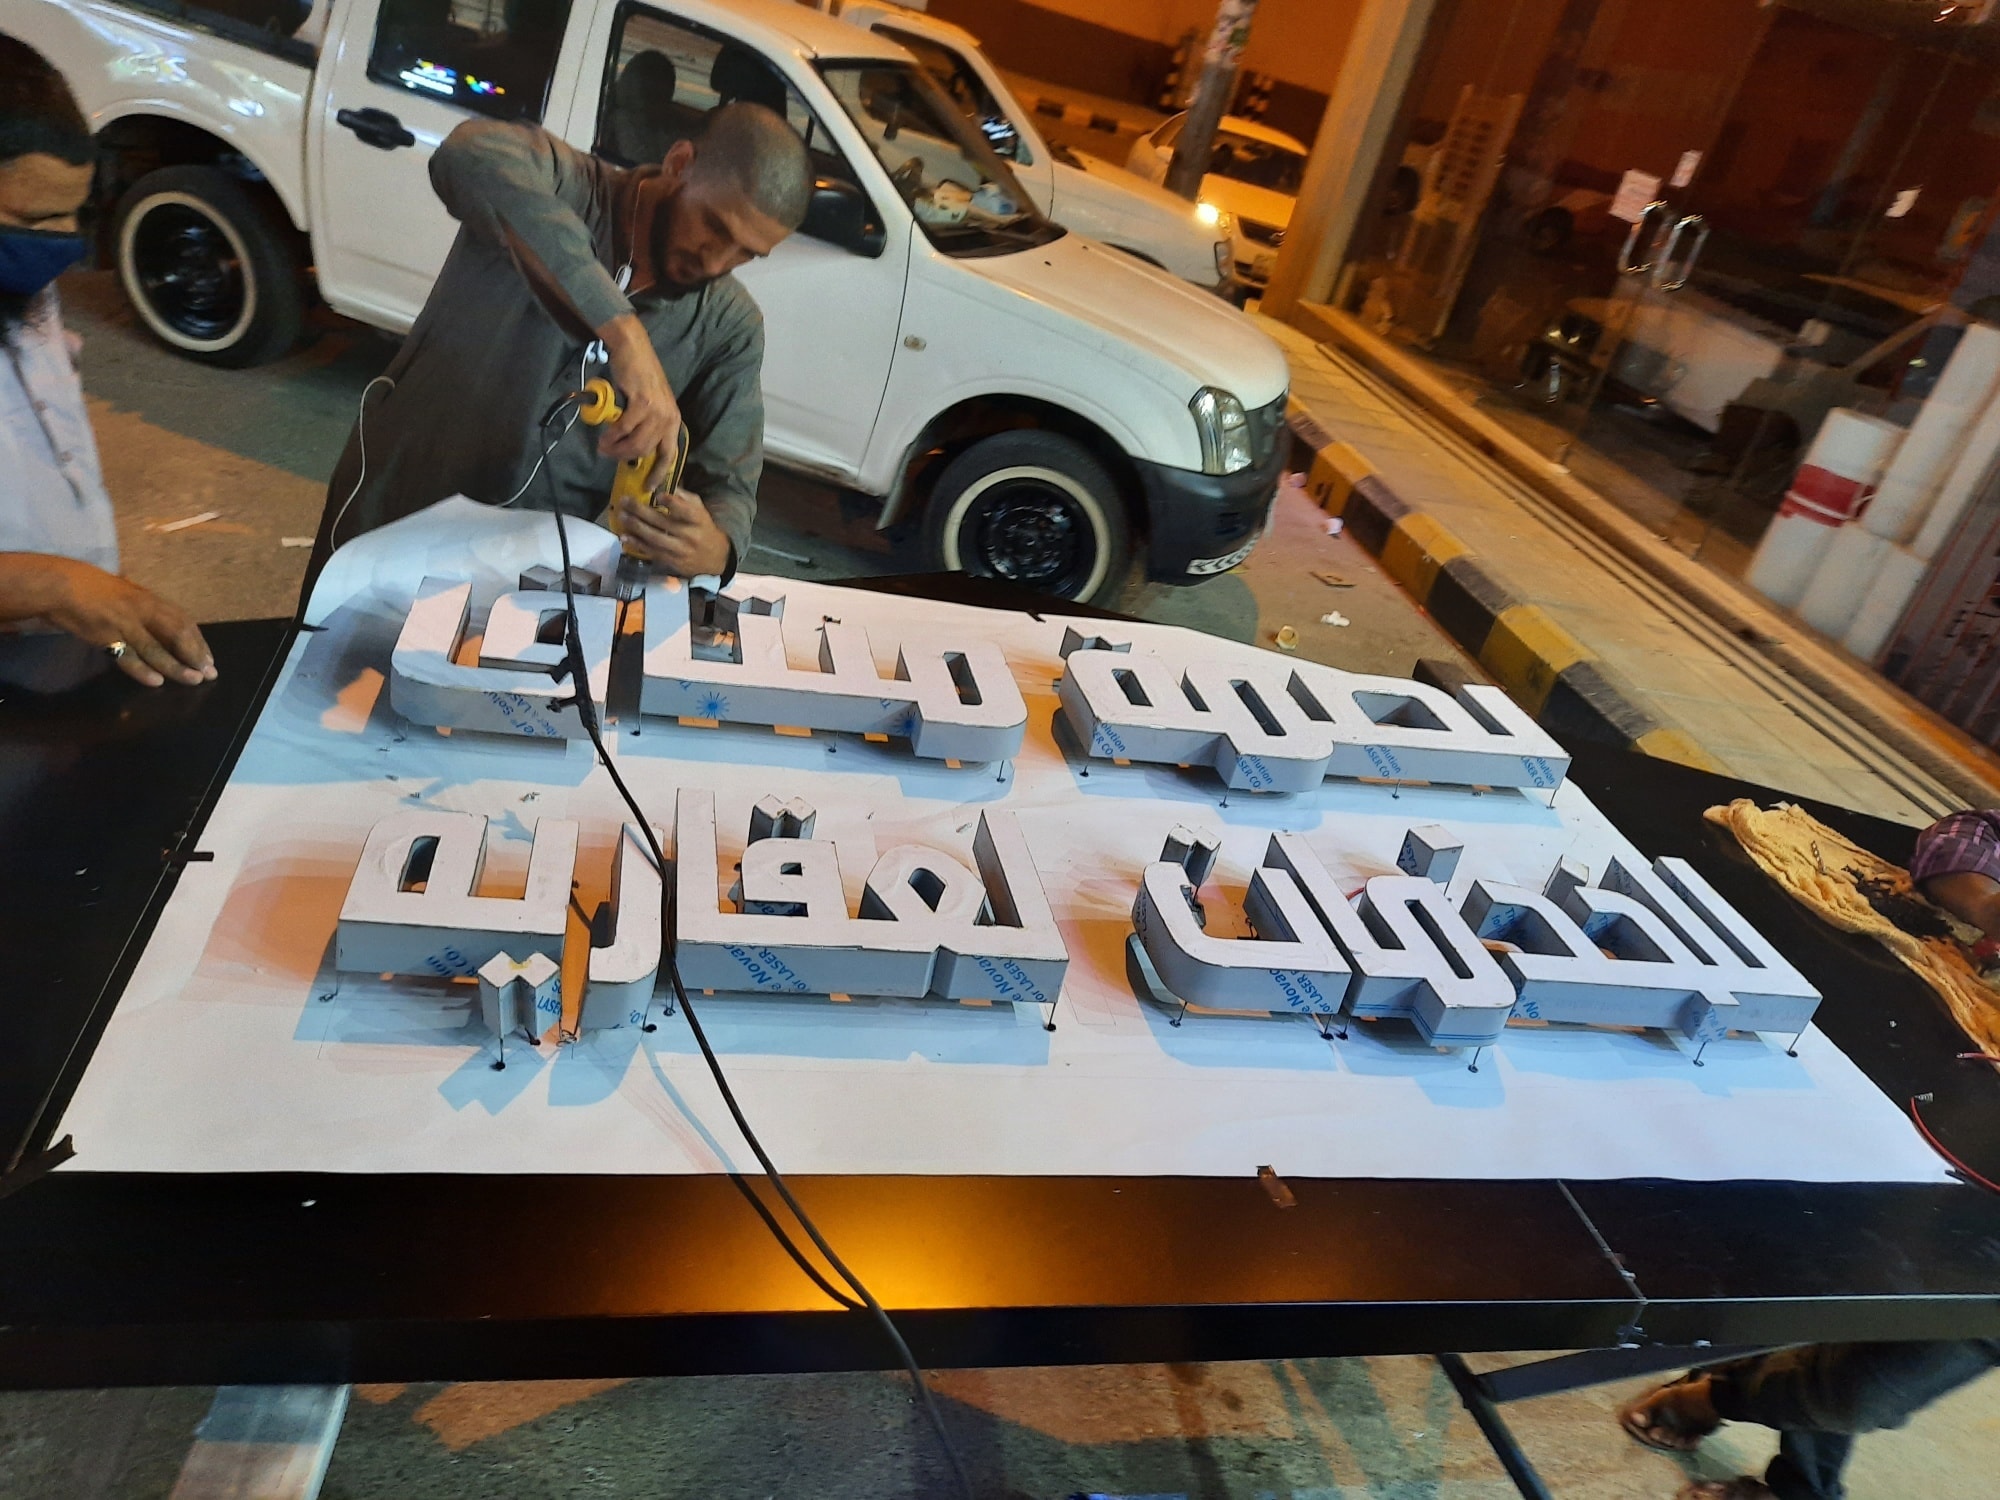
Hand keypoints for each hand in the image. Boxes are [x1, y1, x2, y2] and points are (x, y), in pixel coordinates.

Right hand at [29, 557, 214, 685]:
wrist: (60, 585)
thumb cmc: (92, 588)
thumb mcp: (127, 593)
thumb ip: (145, 608)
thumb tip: (164, 626)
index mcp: (149, 599)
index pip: (182, 621)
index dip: (198, 641)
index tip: (209, 658)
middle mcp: (141, 610)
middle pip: (176, 633)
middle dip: (195, 654)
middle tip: (210, 673)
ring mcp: (123, 623)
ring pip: (156, 648)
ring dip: (176, 666)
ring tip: (193, 680)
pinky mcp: (105, 636)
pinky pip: (127, 656)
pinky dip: (142, 670)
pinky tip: (156, 681)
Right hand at [596, 313, 682, 472]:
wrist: (633, 349)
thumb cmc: (639, 375)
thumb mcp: (649, 404)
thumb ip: (645, 424)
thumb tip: (631, 447)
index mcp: (673, 421)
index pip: (669, 455)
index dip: (660, 474)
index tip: (649, 487)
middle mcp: (669, 418)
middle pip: (647, 452)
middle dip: (625, 458)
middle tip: (608, 456)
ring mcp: (657, 411)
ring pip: (636, 443)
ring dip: (616, 449)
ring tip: (604, 447)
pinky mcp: (643, 403)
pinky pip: (625, 428)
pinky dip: (612, 435)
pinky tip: (604, 436)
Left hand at [616, 490, 730, 577]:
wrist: (714, 558)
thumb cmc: (703, 528)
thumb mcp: (699, 509)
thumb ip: (683, 498)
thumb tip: (663, 484)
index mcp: (698, 520)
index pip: (686, 511)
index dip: (672, 503)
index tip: (658, 495)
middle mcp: (690, 535)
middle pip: (663, 523)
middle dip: (641, 512)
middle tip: (625, 501)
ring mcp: (680, 550)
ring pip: (655, 539)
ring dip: (636, 527)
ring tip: (622, 516)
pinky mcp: (672, 561)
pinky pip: (652, 552)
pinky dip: (637, 544)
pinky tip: (625, 537)